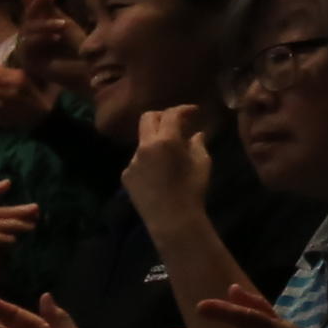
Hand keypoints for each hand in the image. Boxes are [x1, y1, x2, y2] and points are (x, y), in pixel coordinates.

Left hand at [123, 102, 211, 229]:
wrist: (171, 219)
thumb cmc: (192, 189)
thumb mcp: (202, 162)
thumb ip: (197, 143)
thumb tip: (196, 134)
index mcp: (165, 141)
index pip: (171, 114)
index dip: (183, 109)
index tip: (194, 112)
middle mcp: (144, 147)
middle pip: (147, 118)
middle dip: (163, 116)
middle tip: (177, 123)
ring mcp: (131, 162)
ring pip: (143, 142)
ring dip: (156, 141)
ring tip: (171, 153)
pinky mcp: (126, 176)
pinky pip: (138, 161)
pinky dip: (149, 159)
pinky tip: (160, 172)